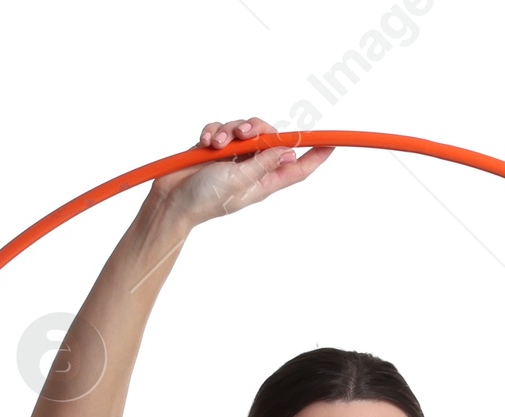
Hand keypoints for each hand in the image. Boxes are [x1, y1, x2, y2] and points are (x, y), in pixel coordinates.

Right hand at [148, 116, 332, 231]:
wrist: (172, 200)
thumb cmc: (205, 199)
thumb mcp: (239, 181)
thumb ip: (264, 163)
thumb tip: (289, 151)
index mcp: (263, 181)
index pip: (296, 168)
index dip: (314, 156)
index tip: (332, 144)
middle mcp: (251, 167)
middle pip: (270, 137)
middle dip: (258, 128)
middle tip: (244, 134)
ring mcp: (233, 157)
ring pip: (244, 128)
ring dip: (230, 130)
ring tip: (217, 144)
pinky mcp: (215, 148)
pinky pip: (222, 128)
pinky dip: (214, 131)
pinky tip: (205, 142)